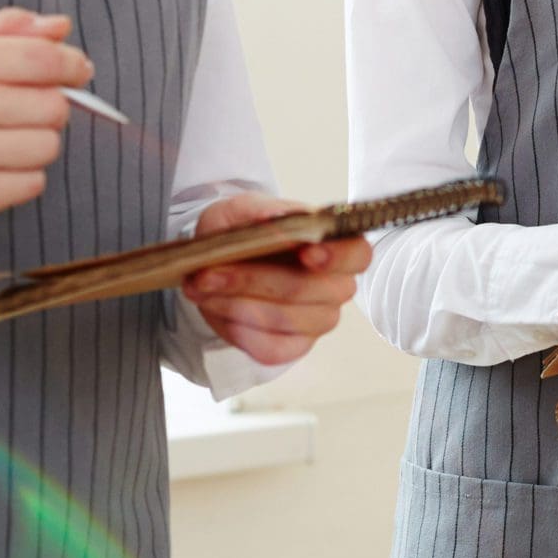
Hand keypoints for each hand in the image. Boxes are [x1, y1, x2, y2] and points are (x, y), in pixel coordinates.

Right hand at [0, 7, 93, 228]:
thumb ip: (6, 30)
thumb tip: (59, 26)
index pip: (44, 59)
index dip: (72, 65)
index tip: (77, 70)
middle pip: (55, 105)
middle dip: (48, 106)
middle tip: (22, 110)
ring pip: (49, 145)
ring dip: (35, 143)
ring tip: (3, 139)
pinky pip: (33, 183)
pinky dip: (22, 177)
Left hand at [179, 193, 370, 366]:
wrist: (226, 260)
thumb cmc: (245, 231)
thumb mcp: (244, 209)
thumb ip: (261, 210)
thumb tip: (276, 220)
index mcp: (340, 246)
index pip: (357, 254)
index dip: (336, 256)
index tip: (306, 251)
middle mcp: (338, 287)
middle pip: (306, 289)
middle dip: (252, 280)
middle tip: (207, 272)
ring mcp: (319, 320)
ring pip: (282, 318)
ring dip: (234, 303)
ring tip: (200, 287)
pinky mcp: (295, 347)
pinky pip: (270, 348)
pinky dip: (236, 329)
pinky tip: (217, 309)